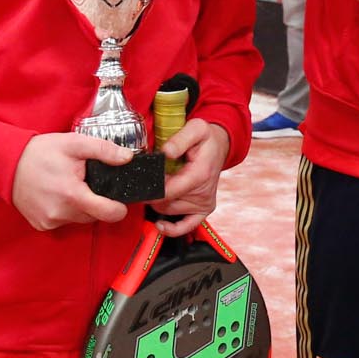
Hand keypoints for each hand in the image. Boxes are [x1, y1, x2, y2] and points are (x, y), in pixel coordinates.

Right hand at [9, 132, 130, 230]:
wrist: (7, 163)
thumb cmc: (40, 153)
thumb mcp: (74, 143)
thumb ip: (104, 150)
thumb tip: (127, 158)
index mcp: (73, 195)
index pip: (109, 214)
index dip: (119, 208)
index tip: (118, 201)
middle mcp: (61, 213)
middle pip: (94, 216)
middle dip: (96, 202)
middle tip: (84, 183)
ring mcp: (49, 221)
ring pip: (79, 219)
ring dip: (79, 206)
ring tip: (67, 186)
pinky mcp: (41, 225)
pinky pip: (63, 221)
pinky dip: (64, 210)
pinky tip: (55, 195)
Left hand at [154, 121, 230, 236]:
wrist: (219, 147)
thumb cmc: (206, 139)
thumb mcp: (195, 129)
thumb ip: (179, 140)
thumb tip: (165, 153)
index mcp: (200, 174)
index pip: (168, 191)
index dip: (151, 189)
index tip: (140, 184)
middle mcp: (203, 192)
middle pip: (166, 203)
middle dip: (153, 192)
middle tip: (150, 179)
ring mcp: (204, 203)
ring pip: (169, 211)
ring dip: (160, 202)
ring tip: (161, 185)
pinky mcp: (204, 210)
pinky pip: (186, 226)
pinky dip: (172, 229)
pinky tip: (161, 224)